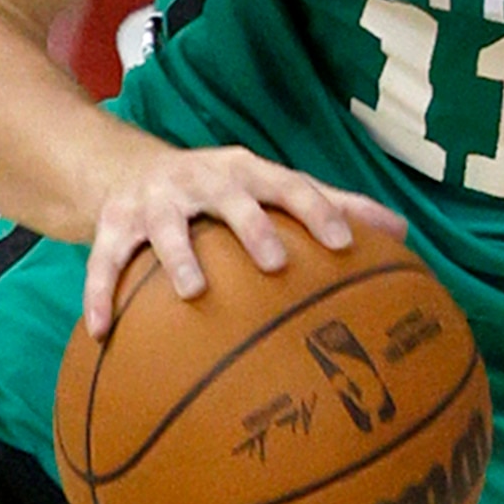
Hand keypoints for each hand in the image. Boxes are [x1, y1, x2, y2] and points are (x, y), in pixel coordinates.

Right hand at [82, 144, 407, 334]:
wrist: (127, 169)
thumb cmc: (221, 190)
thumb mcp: (270, 188)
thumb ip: (332, 206)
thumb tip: (403, 232)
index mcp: (246, 172)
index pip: (289, 185)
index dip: (318, 210)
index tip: (344, 245)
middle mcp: (200, 180)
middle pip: (230, 196)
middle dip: (252, 226)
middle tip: (275, 263)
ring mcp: (155, 202)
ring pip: (166, 228)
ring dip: (178, 257)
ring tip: (191, 293)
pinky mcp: (113, 225)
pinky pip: (105, 262)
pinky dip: (100, 295)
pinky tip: (103, 334)